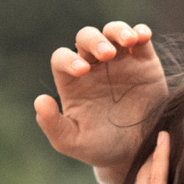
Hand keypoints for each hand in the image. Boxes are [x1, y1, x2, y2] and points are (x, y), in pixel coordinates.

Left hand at [35, 21, 166, 170]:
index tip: (81, 71)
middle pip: (86, 38)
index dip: (68, 60)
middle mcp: (94, 66)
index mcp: (72, 82)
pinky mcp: (143, 61)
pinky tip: (143, 37)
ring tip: (128, 41)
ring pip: (112, 32)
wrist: (138, 151)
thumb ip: (53, 125)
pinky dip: (141, 32)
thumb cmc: (101, 147)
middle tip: (106, 55)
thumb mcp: (74, 143)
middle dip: (94, 41)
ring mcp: (119, 61)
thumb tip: (40, 101)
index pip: (62, 59)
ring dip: (118, 31)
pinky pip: (140, 39)